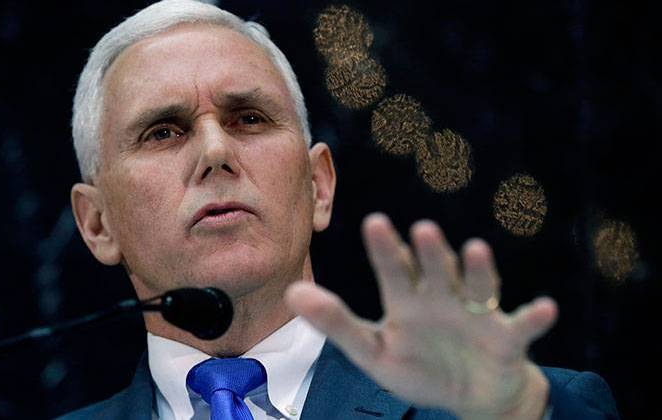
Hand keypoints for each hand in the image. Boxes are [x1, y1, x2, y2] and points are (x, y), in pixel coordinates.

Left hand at [285, 213, 557, 418]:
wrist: (469, 396)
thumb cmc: (418, 366)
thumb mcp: (372, 350)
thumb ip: (335, 323)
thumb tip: (291, 293)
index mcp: (408, 298)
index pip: (394, 268)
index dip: (386, 248)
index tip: (375, 223)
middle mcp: (443, 297)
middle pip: (436, 270)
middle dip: (431, 252)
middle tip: (422, 230)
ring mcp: (476, 316)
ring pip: (478, 288)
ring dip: (478, 271)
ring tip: (475, 251)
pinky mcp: (507, 338)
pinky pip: (522, 326)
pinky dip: (533, 318)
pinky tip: (545, 309)